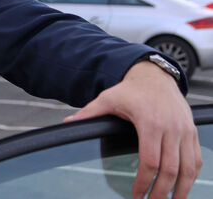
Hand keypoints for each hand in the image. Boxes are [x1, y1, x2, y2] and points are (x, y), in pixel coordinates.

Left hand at [65, 61, 201, 198]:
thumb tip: (67, 123)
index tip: (136, 195)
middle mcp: (171, 128)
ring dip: (182, 189)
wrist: (155, 77)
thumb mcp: (108, 98)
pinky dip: (191, 176)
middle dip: (162, 192)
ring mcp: (185, 131)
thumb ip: (89, 113)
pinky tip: (183, 186)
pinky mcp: (192, 132)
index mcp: (150, 123)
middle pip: (170, 169)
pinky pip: (196, 159)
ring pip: (188, 168)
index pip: (149, 161)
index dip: (143, 182)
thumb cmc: (132, 90)